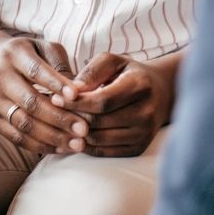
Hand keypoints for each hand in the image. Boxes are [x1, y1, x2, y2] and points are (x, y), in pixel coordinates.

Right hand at [0, 38, 90, 155]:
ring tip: (77, 143)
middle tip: (84, 129)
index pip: (36, 71)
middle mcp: (0, 77)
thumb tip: (79, 91)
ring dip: (53, 137)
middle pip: (30, 102)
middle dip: (59, 118)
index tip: (77, 96)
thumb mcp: (44, 48)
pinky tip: (61, 147)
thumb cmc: (28, 54)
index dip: (56, 84)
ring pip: (23, 124)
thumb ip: (60, 65)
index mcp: (14, 54)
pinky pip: (17, 138)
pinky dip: (40, 145)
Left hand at [64, 51, 180, 157]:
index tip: (56, 98)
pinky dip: (85, 146)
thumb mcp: (114, 62)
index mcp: (140, 86)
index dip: (77, 102)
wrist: (160, 93)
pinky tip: (74, 135)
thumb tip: (72, 90)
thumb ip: (93, 71)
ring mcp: (143, 133)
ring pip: (99, 140)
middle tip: (54, 112)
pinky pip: (104, 152)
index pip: (102, 101)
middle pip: (99, 122)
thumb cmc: (129, 74)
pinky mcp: (138, 148)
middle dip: (72, 117)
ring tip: (61, 123)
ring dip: (76, 133)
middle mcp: (145, 112)